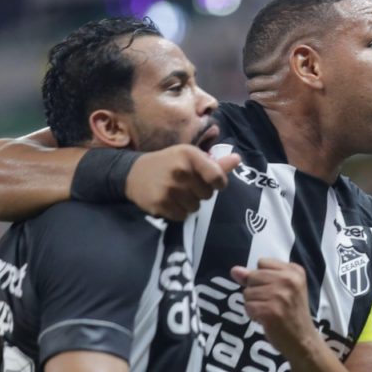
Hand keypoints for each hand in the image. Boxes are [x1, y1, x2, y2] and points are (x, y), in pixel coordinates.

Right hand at [125, 146, 240, 219]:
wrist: (133, 173)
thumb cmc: (169, 163)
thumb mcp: (190, 157)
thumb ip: (215, 163)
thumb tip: (238, 159)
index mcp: (190, 155)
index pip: (217, 177)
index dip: (219, 183)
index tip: (213, 183)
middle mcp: (180, 170)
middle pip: (208, 195)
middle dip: (200, 192)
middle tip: (186, 185)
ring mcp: (169, 188)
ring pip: (196, 207)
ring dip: (189, 203)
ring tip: (176, 193)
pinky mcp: (160, 203)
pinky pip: (182, 216)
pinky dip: (178, 212)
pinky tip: (169, 201)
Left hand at [231, 259, 319, 359]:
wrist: (302, 339)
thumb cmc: (291, 312)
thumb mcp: (281, 288)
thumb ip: (258, 277)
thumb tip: (234, 270)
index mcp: (295, 271)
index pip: (262, 263)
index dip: (262, 278)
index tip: (275, 290)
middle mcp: (289, 280)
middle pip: (253, 276)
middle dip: (256, 290)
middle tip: (273, 303)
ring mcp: (280, 296)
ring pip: (248, 292)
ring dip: (254, 304)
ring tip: (270, 311)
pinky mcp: (270, 311)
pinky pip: (247, 306)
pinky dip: (253, 314)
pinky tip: (266, 319)